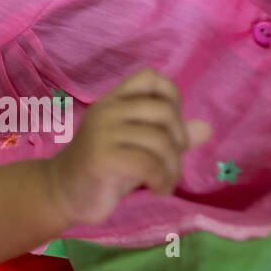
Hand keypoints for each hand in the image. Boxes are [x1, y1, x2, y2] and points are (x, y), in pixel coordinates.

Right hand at [46, 68, 210, 225]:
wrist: (64, 192)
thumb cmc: (105, 169)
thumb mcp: (139, 148)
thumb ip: (169, 137)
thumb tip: (206, 128)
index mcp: (114, 101)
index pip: (150, 77)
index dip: (171, 97)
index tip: (168, 127)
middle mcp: (107, 110)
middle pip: (164, 111)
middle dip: (179, 142)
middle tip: (170, 164)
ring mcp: (102, 132)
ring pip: (160, 141)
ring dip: (172, 169)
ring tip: (164, 183)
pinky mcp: (101, 157)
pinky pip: (148, 164)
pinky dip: (161, 181)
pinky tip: (157, 190)